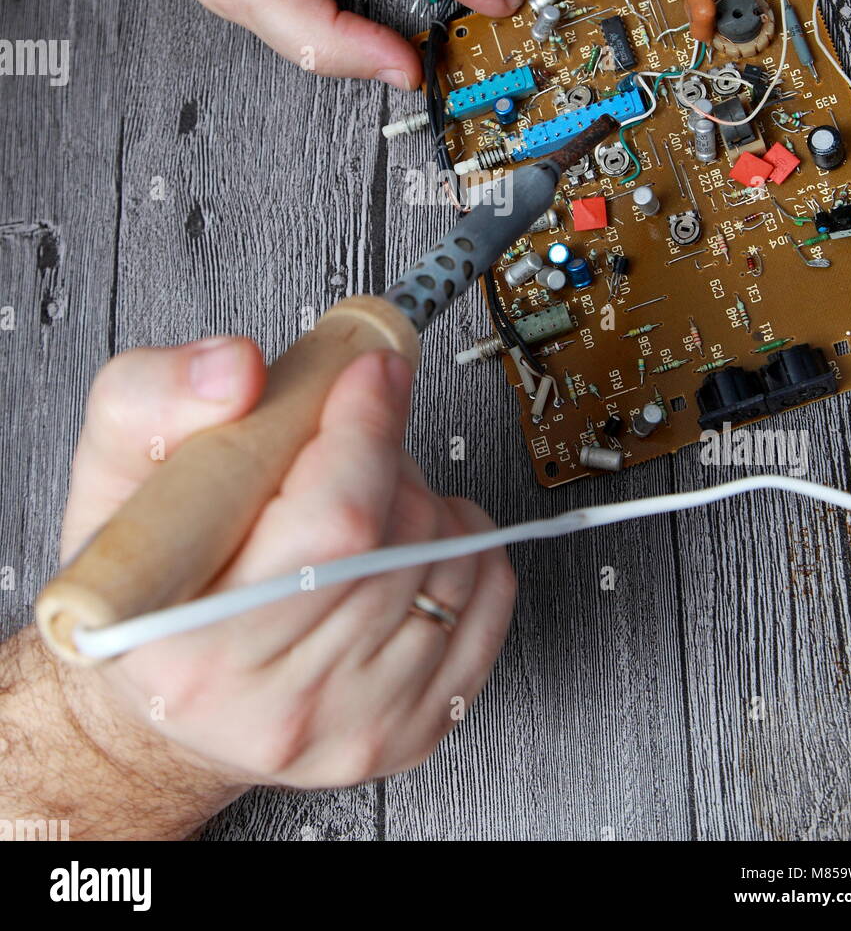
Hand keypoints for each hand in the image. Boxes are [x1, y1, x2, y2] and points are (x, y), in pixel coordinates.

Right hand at [45, 337, 513, 827]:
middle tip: (337, 447)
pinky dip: (462, 543)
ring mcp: (356, 729)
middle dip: (384, 457)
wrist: (172, 677)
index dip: (368, 429)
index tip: (370, 373)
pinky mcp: (413, 729)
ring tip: (356, 500)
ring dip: (421, 499)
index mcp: (193, 644)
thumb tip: (235, 370)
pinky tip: (402, 540)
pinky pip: (487, 598)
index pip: (336, 522)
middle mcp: (280, 707)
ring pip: (450, 560)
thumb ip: (157, 397)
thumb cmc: (152, 574)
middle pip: (398, 536)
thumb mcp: (115, 464)